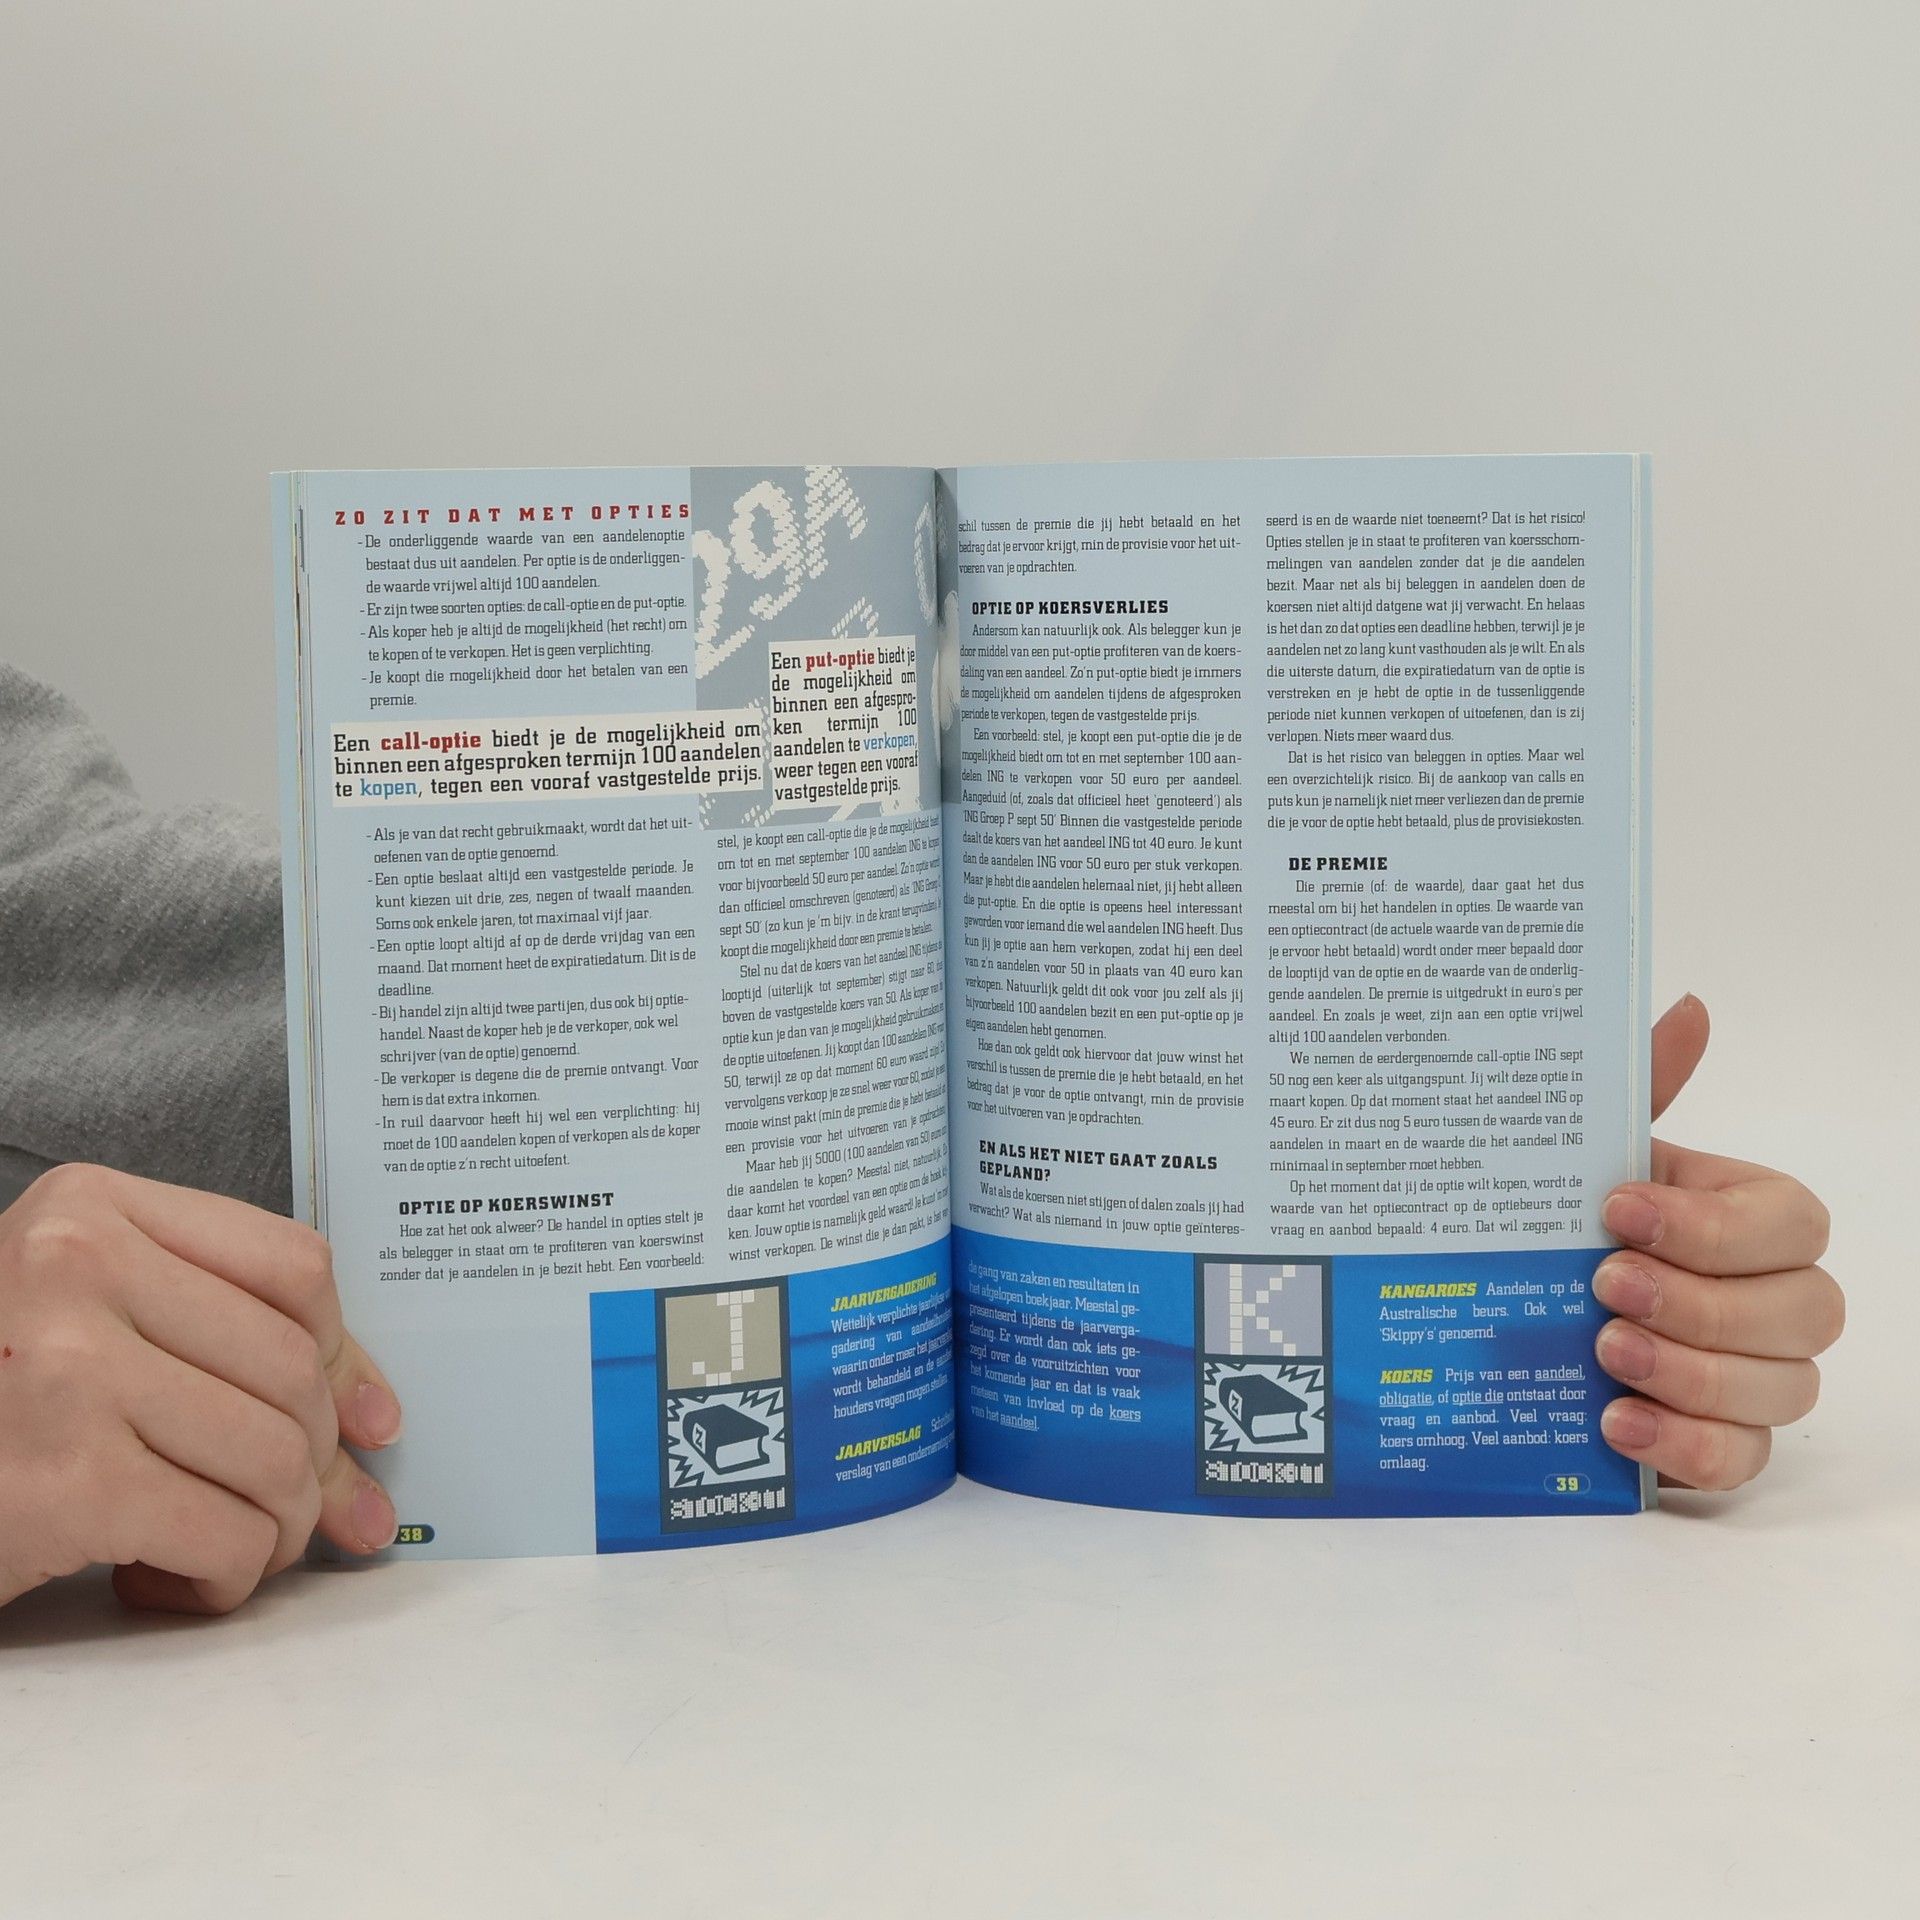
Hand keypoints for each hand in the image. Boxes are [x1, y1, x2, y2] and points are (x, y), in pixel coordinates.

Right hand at [0, 1163, 400, 1612]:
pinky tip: (174, 1584)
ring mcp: (64, 1371)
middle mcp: (74, 1267)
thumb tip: (381, 1423)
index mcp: (91, 1208)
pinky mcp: (61, 1483)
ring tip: (234, 1549)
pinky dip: (227, 1578)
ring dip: (277, 1529)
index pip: (293, 1265)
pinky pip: (224, 1535)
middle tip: (298, 1515)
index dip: (346, 1353)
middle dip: (317, 1464)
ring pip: (274, 1457)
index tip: (371, 1419)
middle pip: (291, 1370)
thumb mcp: (87, 1324)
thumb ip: (220, 1339)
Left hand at [1593, 996, 1842, 1490]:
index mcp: (1756, 1217)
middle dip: (1704, 1302)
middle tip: (1606, 1287)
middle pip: (1806, 1312)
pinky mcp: (1720, 1442)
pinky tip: (1616, 1422)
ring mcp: (1757, 1377)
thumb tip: (1688, 1007)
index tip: (1615, 1210)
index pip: (1790, 1224)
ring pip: (1783, 1389)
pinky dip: (1684, 1444)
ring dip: (1692, 1373)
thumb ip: (1644, 1085)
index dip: (1713, 1225)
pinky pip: (1742, 1460)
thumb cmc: (1576, 1218)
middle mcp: (1776, 1298)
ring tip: (1604, 1353)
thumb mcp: (1595, 1150)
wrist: (1517, 1299)